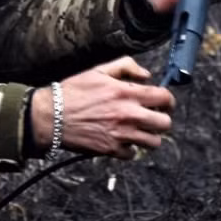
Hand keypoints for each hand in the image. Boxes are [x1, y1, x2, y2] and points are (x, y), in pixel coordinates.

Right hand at [29, 57, 173, 159]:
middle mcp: (128, 115)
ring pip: (154, 142)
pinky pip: (133, 154)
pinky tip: (122, 139)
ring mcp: (121, 134)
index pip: (164, 98)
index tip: (163, 102)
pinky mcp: (111, 149)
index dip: (168, 99)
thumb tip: (146, 75)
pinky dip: (130, 148)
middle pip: (165, 123)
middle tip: (152, 117)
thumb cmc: (73, 91)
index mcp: (127, 93)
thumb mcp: (99, 70)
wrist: (51, 115)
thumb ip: (126, 66)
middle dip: (161, 119)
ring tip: (140, 130)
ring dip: (149, 136)